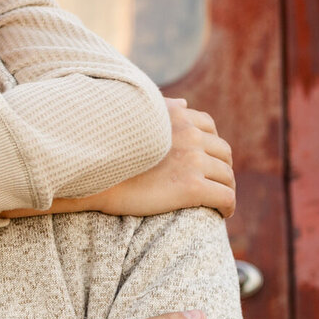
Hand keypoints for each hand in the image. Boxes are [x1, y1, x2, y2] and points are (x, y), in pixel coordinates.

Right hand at [55, 100, 234, 220]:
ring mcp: (193, 161)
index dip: (210, 144)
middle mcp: (190, 135)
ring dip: (225, 187)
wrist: (91, 174)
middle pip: (222, 151)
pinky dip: (227, 205)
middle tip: (214, 183)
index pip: (208, 126)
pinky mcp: (191, 187)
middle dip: (222, 167)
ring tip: (218, 200)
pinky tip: (222, 213)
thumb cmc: (104, 150)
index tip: (205, 159)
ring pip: (227, 175)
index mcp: (176, 116)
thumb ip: (162, 109)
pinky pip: (224, 196)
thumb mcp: (134, 117)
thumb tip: (184, 105)